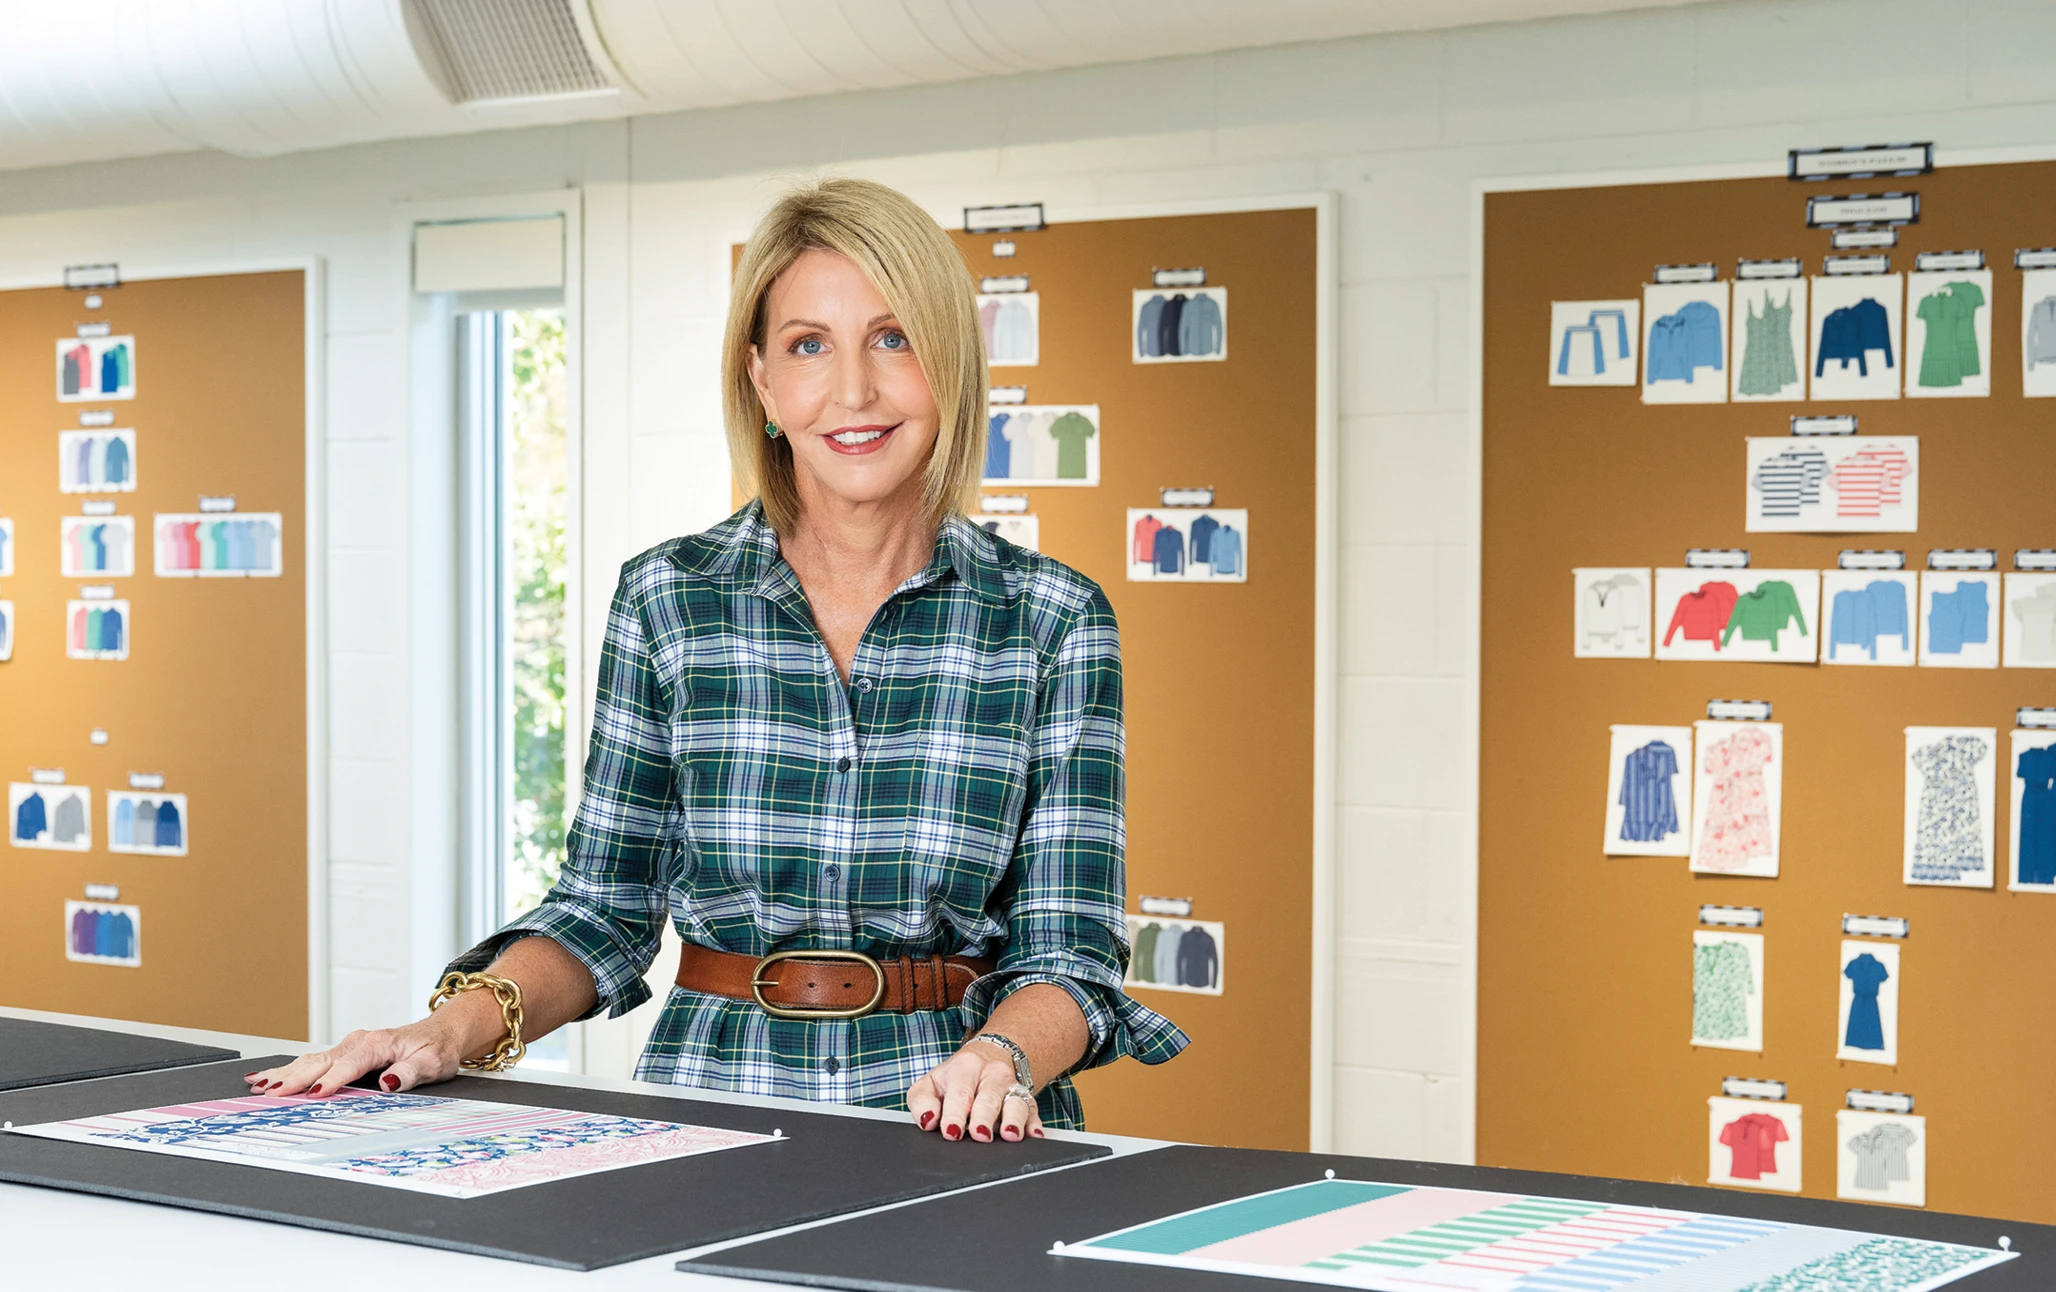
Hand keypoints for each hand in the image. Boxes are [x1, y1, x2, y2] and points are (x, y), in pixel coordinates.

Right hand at [244, 996, 488, 1097]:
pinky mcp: (346, 1053)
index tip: (314, 1095)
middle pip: (320, 1062)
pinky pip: (315, 1061)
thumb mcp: (432, 1062)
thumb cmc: (437, 1048)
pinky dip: (291, 1069)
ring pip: (312, 1061)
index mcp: (377, 1044)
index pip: (348, 1065)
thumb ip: (410, 1072)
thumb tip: (388, 1082)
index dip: (331, 1081)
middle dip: (294, 1078)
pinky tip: (269, 1077)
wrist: (443, 1033)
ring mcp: (350, 1046)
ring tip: (258, 1085)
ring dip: (285, 1073)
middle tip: (268, 1093)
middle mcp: (359, 1042)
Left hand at [906, 1037, 1043, 1143]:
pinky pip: (1034, 1110)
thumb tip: (928, 1121)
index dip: (955, 1113)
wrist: (990, 1056)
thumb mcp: (931, 1082)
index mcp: (965, 1068)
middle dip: (984, 1117)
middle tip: (980, 1135)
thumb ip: (922, 1101)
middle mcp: (992, 1075)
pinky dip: (1034, 1123)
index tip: (951, 1132)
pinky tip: (1034, 1135)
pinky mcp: (1027, 1099)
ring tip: (1010, 1135)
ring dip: (1014, 1119)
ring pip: (1016, 1101)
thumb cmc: (955, 1078)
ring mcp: (1012, 1086)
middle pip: (989, 1097)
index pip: (960, 1092)